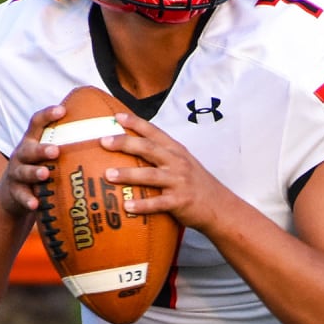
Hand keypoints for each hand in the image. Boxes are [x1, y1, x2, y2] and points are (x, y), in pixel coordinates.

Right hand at [0, 103, 66, 216]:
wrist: (12, 194)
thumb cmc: (39, 167)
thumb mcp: (46, 154)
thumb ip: (66, 144)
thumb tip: (102, 131)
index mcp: (32, 141)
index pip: (37, 123)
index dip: (48, 115)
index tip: (62, 110)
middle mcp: (22, 154)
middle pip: (30, 149)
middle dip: (42, 149)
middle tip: (56, 150)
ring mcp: (16, 173)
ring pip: (24, 171)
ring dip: (34, 173)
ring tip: (45, 174)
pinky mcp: (15, 192)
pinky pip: (21, 195)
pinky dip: (28, 200)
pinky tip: (35, 204)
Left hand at [100, 111, 225, 231]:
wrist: (220, 206)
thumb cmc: (196, 183)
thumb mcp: (183, 162)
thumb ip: (162, 154)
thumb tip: (132, 148)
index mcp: (176, 151)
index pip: (154, 132)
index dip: (135, 122)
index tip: (116, 117)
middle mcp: (177, 162)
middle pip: (148, 149)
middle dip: (125, 143)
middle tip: (104, 141)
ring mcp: (179, 182)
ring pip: (150, 175)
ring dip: (128, 174)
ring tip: (108, 175)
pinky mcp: (180, 202)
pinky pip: (158, 203)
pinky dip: (142, 205)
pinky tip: (127, 206)